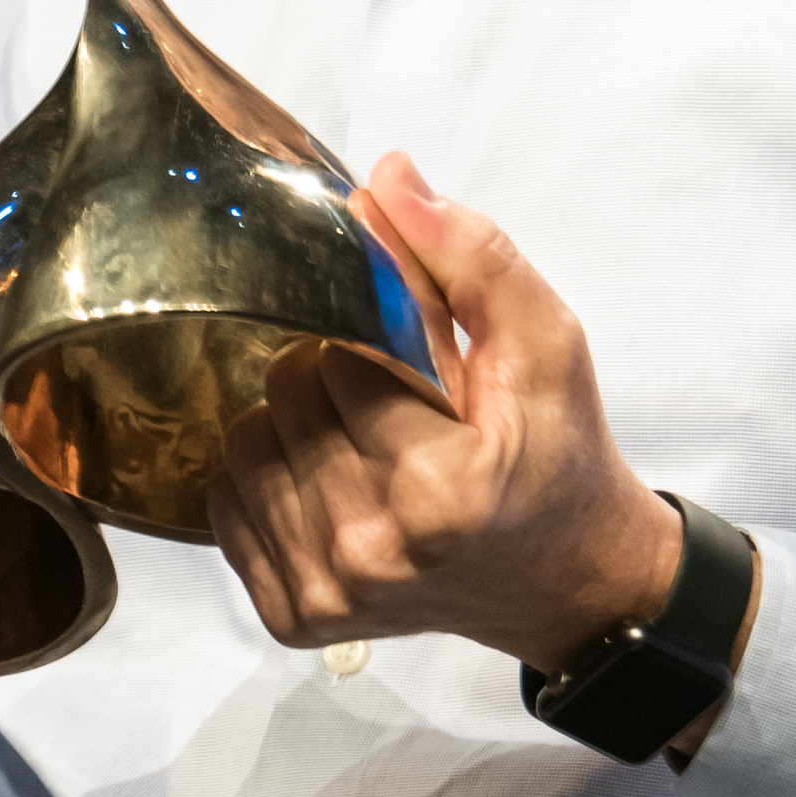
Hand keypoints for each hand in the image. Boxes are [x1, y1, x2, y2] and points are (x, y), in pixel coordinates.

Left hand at [209, 154, 686, 673]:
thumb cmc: (558, 458)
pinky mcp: (294, 617)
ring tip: (365, 437)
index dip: (372, 338)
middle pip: (284, 399)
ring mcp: (325, 594)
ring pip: (245, 446)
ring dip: (295, 423)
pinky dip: (269, 477)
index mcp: (440, 493)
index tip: (418, 359)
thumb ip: (469, 255)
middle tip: (396, 400)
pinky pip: (227, 504)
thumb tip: (384, 178)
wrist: (569, 580)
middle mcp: (372, 555)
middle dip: (332, 376)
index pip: (339, 359)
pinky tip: (334, 479)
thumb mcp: (546, 344)